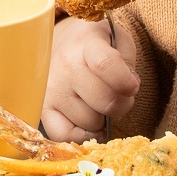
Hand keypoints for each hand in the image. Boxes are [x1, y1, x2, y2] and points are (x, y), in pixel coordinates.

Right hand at [43, 15, 138, 142]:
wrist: (63, 42)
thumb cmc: (97, 44)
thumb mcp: (118, 40)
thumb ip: (128, 61)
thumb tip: (129, 89)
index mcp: (87, 43)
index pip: (106, 65)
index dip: (126, 82)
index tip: (133, 86)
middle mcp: (65, 65)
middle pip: (104, 101)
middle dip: (122, 105)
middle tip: (120, 97)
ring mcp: (51, 89)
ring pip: (90, 122)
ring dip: (102, 119)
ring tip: (98, 103)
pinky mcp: (43, 108)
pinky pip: (64, 136)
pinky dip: (82, 136)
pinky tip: (90, 123)